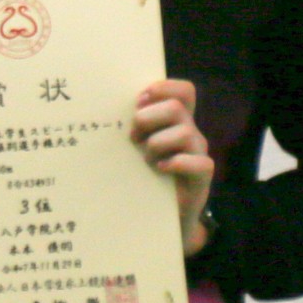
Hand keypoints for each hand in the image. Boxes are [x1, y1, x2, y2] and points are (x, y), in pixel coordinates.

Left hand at [133, 79, 214, 256]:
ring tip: (145, 160)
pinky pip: (199, 162)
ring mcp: (198, 153)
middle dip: (148, 118)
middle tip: (132, 137)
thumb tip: (100, 107)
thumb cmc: (140, 174)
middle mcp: (190, 132)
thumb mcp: (133, 146)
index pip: (184, 91)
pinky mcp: (203, 177)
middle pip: (176, 108)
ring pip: (184, 133)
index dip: (164, 88)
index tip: (138, 100)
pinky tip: (159, 170)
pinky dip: (175, 164)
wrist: (158, 214)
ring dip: (157, 144)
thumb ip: (128, 126)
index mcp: (175, 121)